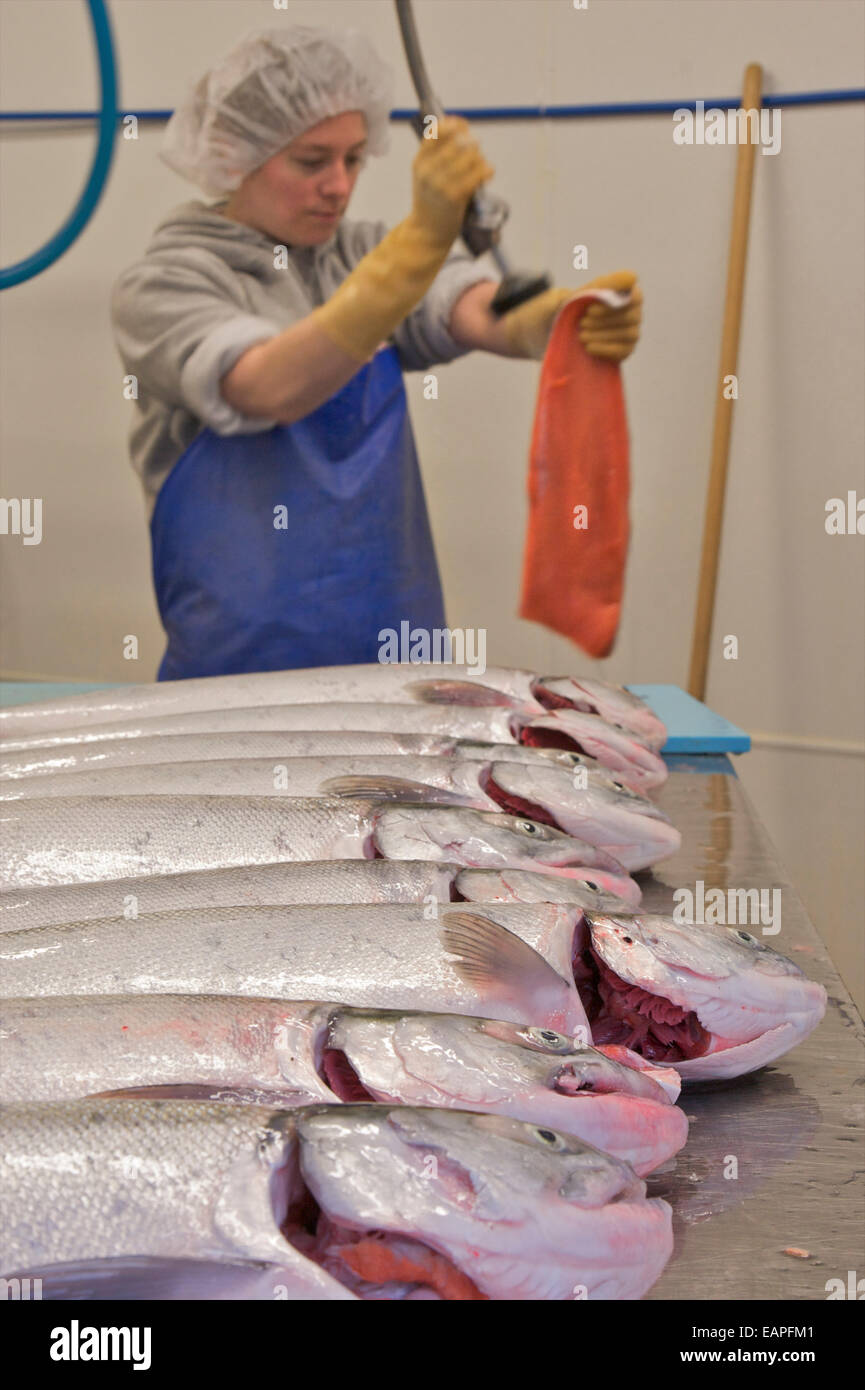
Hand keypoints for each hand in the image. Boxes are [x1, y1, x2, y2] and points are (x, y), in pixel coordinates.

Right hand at [410, 116, 494, 247]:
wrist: (427, 232)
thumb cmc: (432, 201)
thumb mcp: (426, 174)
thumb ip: (439, 152)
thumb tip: (462, 125)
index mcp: (419, 161)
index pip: (437, 131)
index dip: (454, 124)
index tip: (464, 127)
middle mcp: (427, 171)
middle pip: (458, 142)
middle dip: (472, 144)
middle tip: (476, 152)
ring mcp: (440, 184)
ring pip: (470, 156)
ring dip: (480, 158)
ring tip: (481, 166)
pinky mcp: (454, 196)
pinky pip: (477, 174)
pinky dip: (486, 170)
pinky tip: (488, 173)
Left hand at [500, 270, 642, 360]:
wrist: (538, 336)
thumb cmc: (555, 311)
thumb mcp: (571, 296)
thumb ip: (600, 286)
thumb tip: (632, 277)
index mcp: (618, 292)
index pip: (634, 295)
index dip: (614, 304)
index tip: (589, 309)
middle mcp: (627, 312)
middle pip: (633, 316)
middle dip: (606, 321)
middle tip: (581, 323)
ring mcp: (625, 334)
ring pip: (630, 334)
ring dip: (605, 335)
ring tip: (581, 336)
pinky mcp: (619, 353)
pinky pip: (624, 352)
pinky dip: (606, 350)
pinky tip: (588, 348)